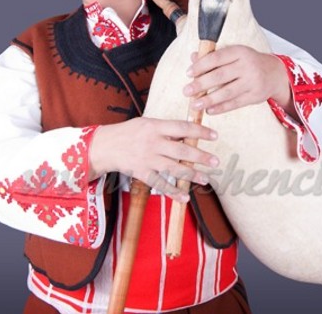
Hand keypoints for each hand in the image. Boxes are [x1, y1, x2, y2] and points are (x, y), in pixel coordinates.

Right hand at [88, 117, 218, 201]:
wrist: (106, 146)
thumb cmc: (129, 132)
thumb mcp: (147, 123)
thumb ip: (167, 129)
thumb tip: (189, 135)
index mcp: (155, 126)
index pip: (182, 127)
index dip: (200, 131)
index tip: (214, 136)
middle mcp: (153, 143)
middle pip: (181, 150)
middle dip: (200, 157)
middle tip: (215, 162)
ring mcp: (147, 159)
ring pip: (173, 168)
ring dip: (191, 175)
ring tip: (206, 179)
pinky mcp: (142, 173)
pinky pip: (160, 184)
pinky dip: (173, 192)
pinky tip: (185, 197)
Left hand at [183, 45, 291, 114]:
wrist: (274, 73)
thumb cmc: (248, 62)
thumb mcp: (233, 54)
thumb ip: (213, 56)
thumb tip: (193, 57)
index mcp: (239, 51)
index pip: (216, 58)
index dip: (201, 66)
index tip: (188, 73)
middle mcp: (247, 65)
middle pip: (220, 76)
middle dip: (201, 84)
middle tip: (186, 91)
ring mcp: (252, 82)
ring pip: (227, 92)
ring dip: (209, 99)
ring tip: (195, 105)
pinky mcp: (255, 96)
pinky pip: (235, 103)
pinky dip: (221, 108)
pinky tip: (209, 110)